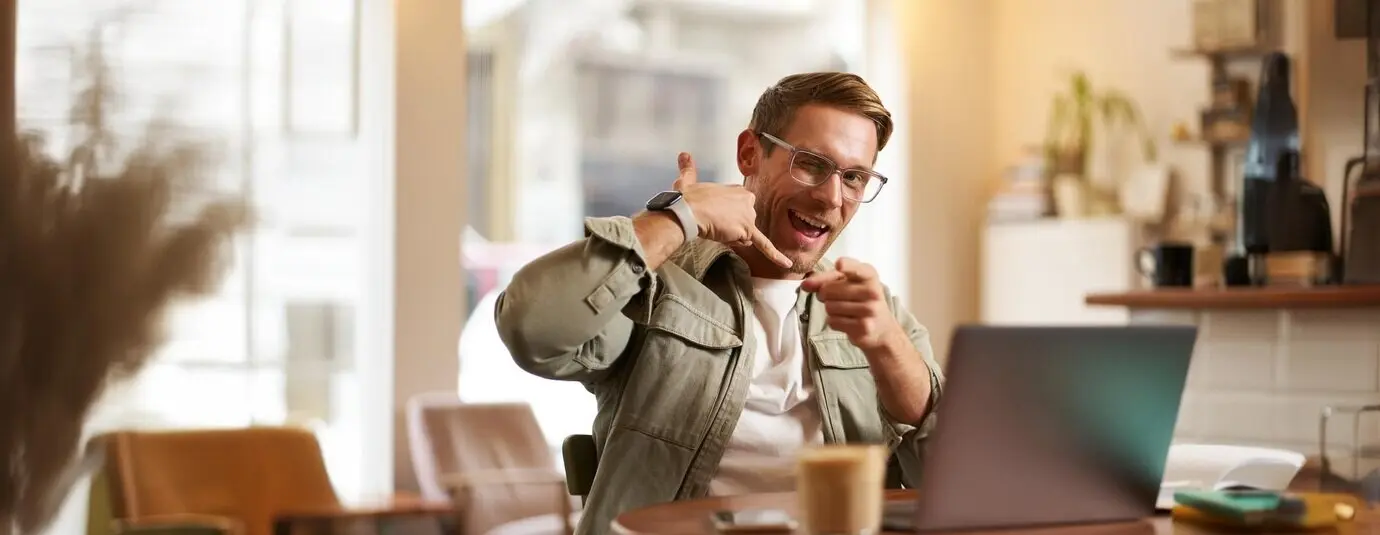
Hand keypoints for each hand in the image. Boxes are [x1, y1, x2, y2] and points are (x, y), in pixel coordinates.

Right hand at [673, 152, 791, 268]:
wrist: (689, 211)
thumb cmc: (689, 199)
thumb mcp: (687, 181)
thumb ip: (688, 169)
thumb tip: (683, 155)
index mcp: (737, 190)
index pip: (740, 208)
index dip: (727, 216)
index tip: (715, 215)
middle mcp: (747, 201)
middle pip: (746, 222)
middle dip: (732, 227)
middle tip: (713, 225)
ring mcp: (749, 217)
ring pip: (746, 234)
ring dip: (733, 237)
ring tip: (716, 231)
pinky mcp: (747, 232)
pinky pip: (764, 245)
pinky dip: (775, 255)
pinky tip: (785, 263)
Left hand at [801, 258, 902, 350]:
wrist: (880, 327)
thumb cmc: (858, 298)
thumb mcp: (845, 283)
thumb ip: (824, 280)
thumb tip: (805, 285)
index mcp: (869, 274)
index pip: (855, 268)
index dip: (846, 266)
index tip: (839, 265)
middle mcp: (873, 291)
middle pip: (828, 290)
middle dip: (825, 295)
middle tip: (838, 298)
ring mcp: (870, 310)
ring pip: (829, 307)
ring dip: (830, 310)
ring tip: (844, 310)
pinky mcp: (864, 327)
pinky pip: (833, 321)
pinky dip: (834, 322)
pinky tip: (847, 321)